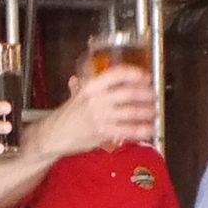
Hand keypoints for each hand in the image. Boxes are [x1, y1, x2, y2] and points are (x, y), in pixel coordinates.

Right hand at [34, 64, 156, 157]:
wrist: (54, 136)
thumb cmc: (65, 117)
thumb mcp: (75, 96)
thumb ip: (86, 85)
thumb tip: (89, 72)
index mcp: (91, 87)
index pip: (116, 74)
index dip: (134, 74)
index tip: (145, 76)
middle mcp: (97, 100)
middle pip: (128, 92)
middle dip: (146, 94)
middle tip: (153, 95)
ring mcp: (101, 116)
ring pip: (132, 111)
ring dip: (147, 112)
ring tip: (153, 111)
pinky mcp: (103, 132)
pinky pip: (128, 130)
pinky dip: (142, 130)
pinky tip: (149, 128)